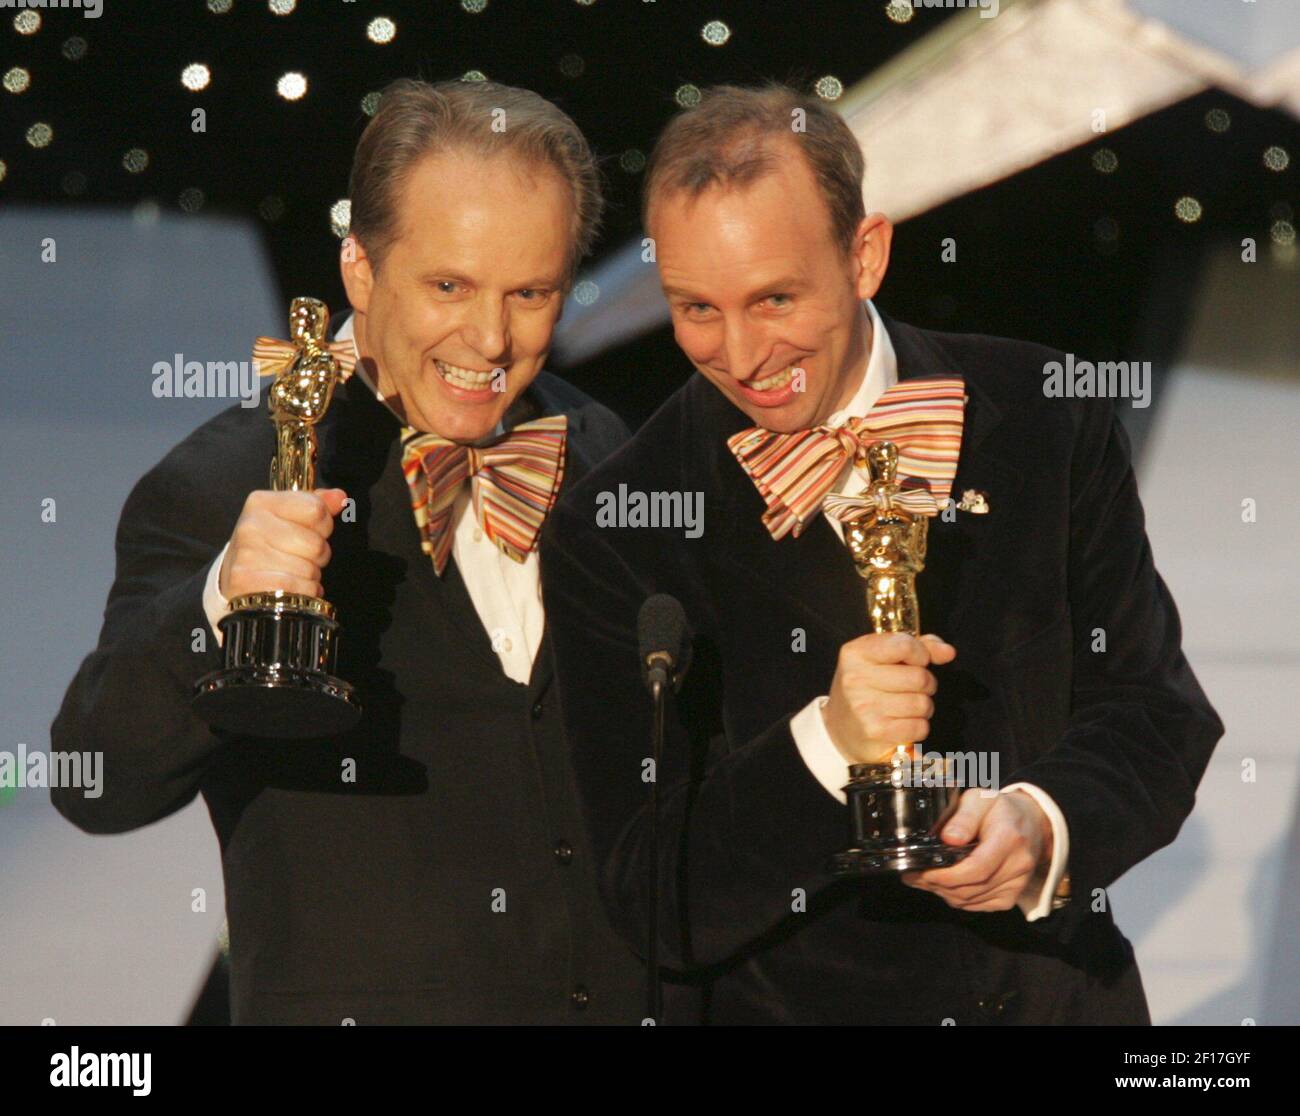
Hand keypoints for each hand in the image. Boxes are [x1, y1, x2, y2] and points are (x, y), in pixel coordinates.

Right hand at [219, 488, 347, 600]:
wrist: (232, 576)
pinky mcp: (249, 584)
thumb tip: (339, 496)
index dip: (323, 525)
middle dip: (318, 554)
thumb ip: (317, 504)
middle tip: (299, 556)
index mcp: (262, 503)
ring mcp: (248, 556)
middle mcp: (251, 527)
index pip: (316, 509)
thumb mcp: (288, 517)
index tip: (311, 531)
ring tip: (291, 571)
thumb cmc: (268, 544)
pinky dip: (303, 593)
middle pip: (316, 544)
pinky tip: (289, 587)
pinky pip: (300, 590)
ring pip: (310, 570)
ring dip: (310, 576)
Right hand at [820, 632, 956, 764]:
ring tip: (905, 706)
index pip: (905, 645)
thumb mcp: (883, 658)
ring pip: (923, 703)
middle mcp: (855, 678)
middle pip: (920, 677)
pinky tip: (902, 723)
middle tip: (911, 688)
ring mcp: (863, 706)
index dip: (920, 654)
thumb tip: (948, 652)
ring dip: (922, 707)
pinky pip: (919, 727)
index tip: (916, 661)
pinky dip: (918, 727)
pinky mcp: (875, 731)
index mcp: (856, 653)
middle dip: (925, 684)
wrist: (840, 728)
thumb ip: (918, 647)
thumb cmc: (868, 687)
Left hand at [901, 788, 1052, 911]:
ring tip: (922, 879)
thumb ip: (964, 817)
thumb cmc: (1000, 809)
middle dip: (936, 884)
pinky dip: (957, 899)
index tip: (920, 871)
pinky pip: (977, 905)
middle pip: (970, 888)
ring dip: (943, 892)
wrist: (1032, 824)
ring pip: (970, 900)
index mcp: (1009, 838)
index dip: (945, 875)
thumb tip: (948, 838)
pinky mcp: (1011, 897)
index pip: (976, 868)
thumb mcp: (980, 800)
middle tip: (911, 875)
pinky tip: (942, 886)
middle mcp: (1017, 865)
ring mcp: (1016, 885)